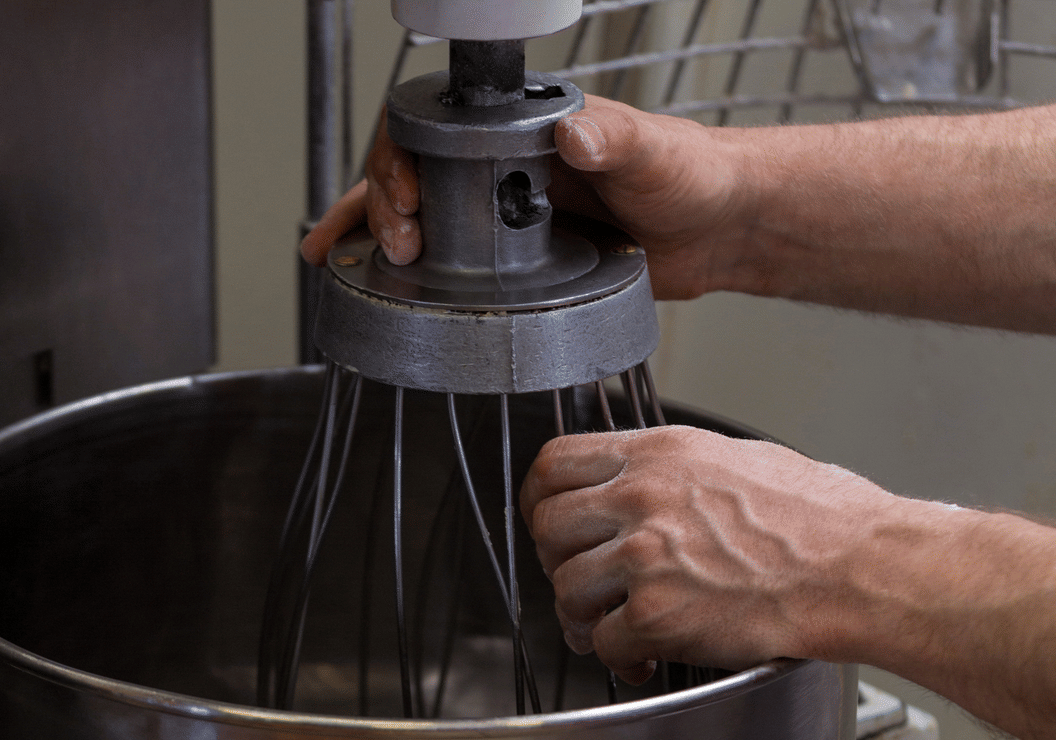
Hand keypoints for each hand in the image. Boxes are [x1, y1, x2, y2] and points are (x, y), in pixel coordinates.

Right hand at [300, 96, 750, 299]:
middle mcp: (504, 169)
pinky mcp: (516, 261)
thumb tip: (574, 130)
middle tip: (386, 248)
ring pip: (420, 218)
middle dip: (377, 206)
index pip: (437, 131)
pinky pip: (451, 265)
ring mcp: (505, 215)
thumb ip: (616, 136)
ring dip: (372, 238)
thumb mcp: (655, 151)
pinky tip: (378, 293)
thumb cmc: (694, 175)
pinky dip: (409, 277)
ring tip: (334, 262)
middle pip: (413, 175)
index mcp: (525, 132)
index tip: (406, 198)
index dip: (404, 158)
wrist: (721, 229)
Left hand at [519, 427, 914, 681]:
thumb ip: (673, 471)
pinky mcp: (658, 614)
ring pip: (566, 588)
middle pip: (548, 527)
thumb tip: (640, 483)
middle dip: (557, 561)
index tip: (547, 519)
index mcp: (659, 454)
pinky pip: (603, 642)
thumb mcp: (736, 459)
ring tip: (612, 626)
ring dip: (584, 615)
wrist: (861, 568)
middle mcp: (643, 499)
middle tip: (582, 581)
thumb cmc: (822, 519)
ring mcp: (646, 557)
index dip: (540, 498)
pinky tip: (645, 657)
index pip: (555, 463)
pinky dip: (619, 658)